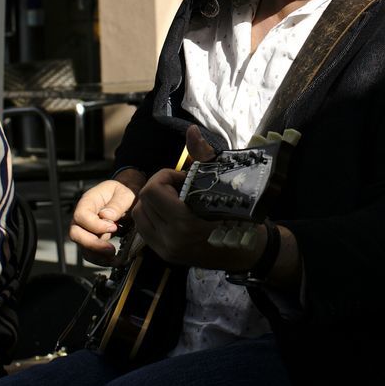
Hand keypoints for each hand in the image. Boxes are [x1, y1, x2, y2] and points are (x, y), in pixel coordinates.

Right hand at [68, 178, 138, 265]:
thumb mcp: (125, 194)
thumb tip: (106, 216)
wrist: (129, 199)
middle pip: (75, 233)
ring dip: (97, 255)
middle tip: (110, 249)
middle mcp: (84, 216)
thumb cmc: (125, 193)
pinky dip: (100, 259)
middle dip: (92, 244)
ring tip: (113, 256)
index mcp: (89, 201)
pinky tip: (113, 259)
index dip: (95, 225)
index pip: (81, 215)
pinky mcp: (93, 240)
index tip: (113, 227)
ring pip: (82, 246)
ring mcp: (86, 229)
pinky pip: (90, 253)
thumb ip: (117, 204)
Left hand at [130, 126, 260, 271]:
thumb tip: (192, 130)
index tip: (185, 179)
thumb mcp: (222, 183)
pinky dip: (152, 216)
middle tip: (180, 188)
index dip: (167, 177)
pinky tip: (171, 213)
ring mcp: (166, 249)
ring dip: (153, 202)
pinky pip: (144, 228)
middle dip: (159, 187)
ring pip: (139, 214)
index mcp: (185, 221)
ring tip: (175, 200)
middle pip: (143, 200)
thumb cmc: (237, 215)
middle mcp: (172, 239)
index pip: (153, 190)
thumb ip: (203, 155)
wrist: (245, 252)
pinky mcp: (164, 255)